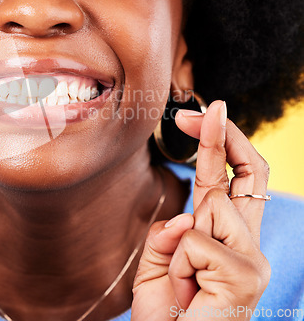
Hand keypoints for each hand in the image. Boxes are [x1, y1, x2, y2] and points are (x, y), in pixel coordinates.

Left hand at [132, 100, 270, 319]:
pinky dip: (177, 265)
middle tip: (206, 109)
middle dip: (224, 135)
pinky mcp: (246, 274)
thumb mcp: (158, 264)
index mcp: (226, 238)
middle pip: (249, 173)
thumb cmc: (167, 315)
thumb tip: (186, 216)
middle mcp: (247, 243)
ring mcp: (252, 259)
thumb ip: (169, 234)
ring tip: (183, 285)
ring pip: (211, 205)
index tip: (204, 112)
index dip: (221, 142)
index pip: (233, 179)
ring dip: (180, 244)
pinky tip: (188, 295)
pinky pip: (196, 240)